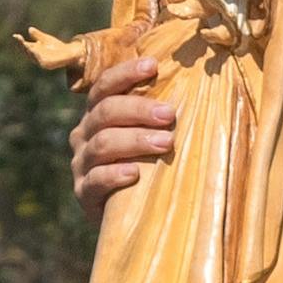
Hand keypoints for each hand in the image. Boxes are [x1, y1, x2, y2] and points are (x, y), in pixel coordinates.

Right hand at [71, 54, 177, 202]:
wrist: (131, 216)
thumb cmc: (150, 168)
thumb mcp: (152, 137)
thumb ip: (161, 116)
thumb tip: (200, 85)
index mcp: (98, 114)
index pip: (105, 86)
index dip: (126, 74)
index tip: (152, 66)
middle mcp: (85, 134)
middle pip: (105, 112)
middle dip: (138, 109)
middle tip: (169, 114)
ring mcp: (82, 164)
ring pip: (102, 144)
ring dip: (135, 140)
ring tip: (165, 143)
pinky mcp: (84, 193)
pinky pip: (95, 180)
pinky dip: (114, 175)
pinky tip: (134, 173)